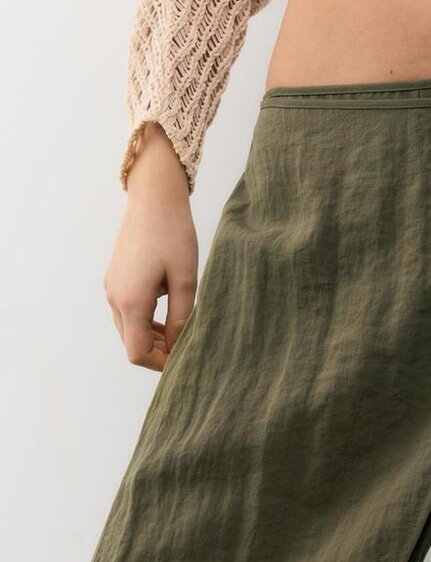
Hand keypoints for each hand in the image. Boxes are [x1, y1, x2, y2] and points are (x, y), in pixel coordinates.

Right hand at [104, 123, 198, 371]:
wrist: (153, 198)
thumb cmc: (173, 234)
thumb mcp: (186, 279)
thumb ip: (183, 317)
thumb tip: (180, 346)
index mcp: (131, 301)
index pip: (138, 353)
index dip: (161, 363)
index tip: (185, 358)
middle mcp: (115, 298)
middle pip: (131, 344)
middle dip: (158, 351)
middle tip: (188, 346)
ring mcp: (112, 288)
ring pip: (129, 329)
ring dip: (153, 336)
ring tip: (182, 329)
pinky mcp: (115, 279)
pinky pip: (127, 312)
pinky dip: (146, 321)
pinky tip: (169, 313)